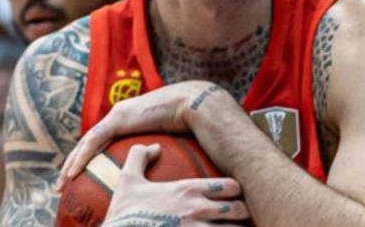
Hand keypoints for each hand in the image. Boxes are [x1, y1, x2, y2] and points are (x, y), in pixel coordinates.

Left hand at [57, 81, 225, 189]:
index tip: (82, 175)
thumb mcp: (172, 138)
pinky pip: (94, 141)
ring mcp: (118, 115)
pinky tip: (72, 173)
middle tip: (64, 185)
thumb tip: (173, 172)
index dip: (90, 157)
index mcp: (131, 118)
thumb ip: (163, 149)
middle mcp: (120, 114)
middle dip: (74, 163)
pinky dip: (82, 157)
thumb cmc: (189, 120)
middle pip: (90, 142)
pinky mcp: (118, 118)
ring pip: (86, 143)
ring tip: (63, 184)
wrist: (193, 103)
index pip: (103, 140)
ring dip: (72, 163)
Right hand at [101, 143, 248, 226]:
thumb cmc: (123, 214)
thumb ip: (139, 158)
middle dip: (241, 214)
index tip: (233, 196)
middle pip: (239, 210)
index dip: (235, 192)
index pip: (231, 186)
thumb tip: (153, 146)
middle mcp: (198, 209)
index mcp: (188, 190)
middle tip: (237, 218)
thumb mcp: (127, 181)